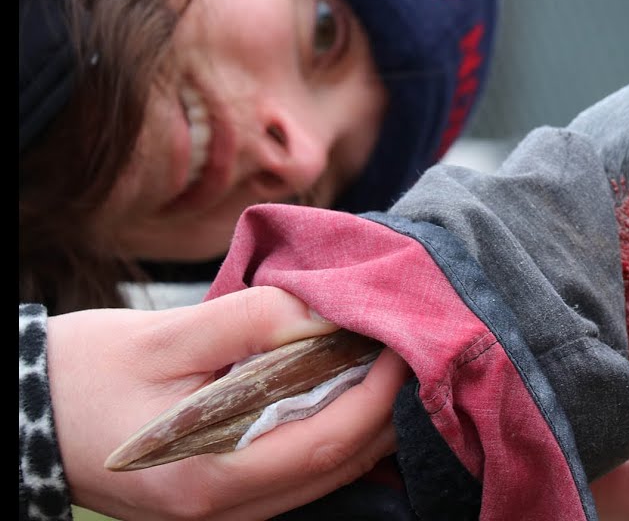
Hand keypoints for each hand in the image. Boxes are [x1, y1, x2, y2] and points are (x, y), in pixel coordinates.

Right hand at [46, 285, 409, 520]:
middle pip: (337, 467)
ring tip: (382, 365)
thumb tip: (328, 311)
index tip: (401, 340)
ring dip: (364, 424)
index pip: (329, 441)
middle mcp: (224, 510)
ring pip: (323, 477)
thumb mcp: (167, 334)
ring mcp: (222, 514)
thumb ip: (252, 321)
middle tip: (407, 347)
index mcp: (211, 473)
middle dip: (386, 409)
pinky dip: (330, 437)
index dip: (380, 391)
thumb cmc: (87, 371)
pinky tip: (341, 394)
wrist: (23, 415)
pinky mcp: (218, 500)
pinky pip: (296, 476)